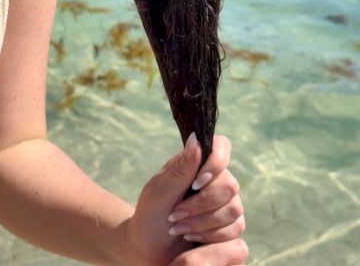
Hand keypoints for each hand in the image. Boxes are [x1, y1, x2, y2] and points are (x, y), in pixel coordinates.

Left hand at [124, 134, 247, 265]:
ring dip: (203, 223)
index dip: (216, 164)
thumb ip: (181, 167)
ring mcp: (225, 202)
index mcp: (197, 162)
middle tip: (175, 214)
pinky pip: (236, 229)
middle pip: (230, 185)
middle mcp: (215, 179)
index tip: (196, 183)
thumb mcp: (159, 190)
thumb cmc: (151, 213)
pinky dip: (210, 236)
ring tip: (178, 227)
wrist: (149, 246)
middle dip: (201, 205)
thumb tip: (196, 139)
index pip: (222, 147)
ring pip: (234, 209)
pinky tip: (191, 237)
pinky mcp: (229, 225)